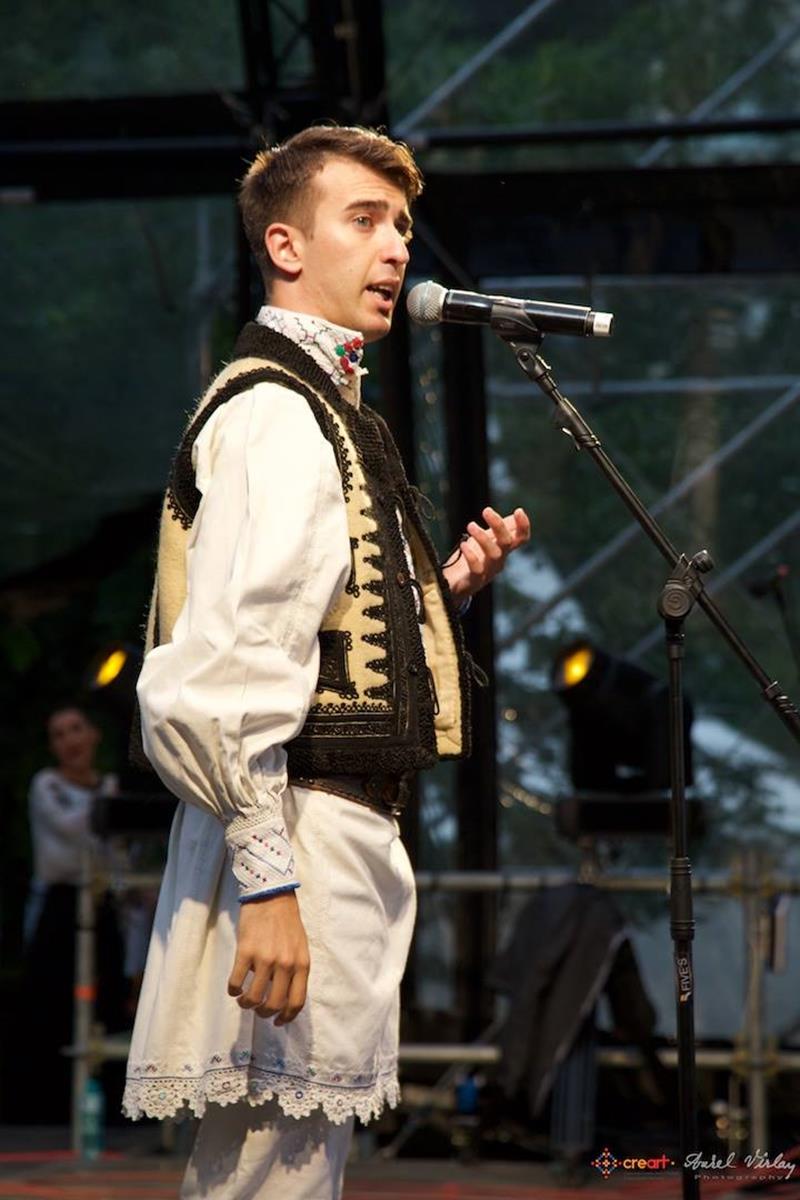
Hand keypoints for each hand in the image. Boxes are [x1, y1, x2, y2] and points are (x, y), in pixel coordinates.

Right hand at [228, 890, 309, 1024]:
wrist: (271, 896)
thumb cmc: (286, 922)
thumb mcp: (300, 947)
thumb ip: (295, 970)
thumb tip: (285, 996)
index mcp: (301, 964)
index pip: (297, 1002)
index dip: (287, 1017)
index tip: (278, 1022)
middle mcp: (285, 964)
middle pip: (274, 1004)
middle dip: (264, 1014)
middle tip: (258, 1010)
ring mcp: (265, 959)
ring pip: (253, 998)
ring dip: (246, 1004)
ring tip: (244, 1000)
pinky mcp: (246, 952)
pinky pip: (236, 982)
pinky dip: (233, 990)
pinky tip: (234, 988)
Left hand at [442, 506, 530, 600]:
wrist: (455, 586)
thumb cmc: (472, 560)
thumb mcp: (487, 541)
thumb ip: (500, 529)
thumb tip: (515, 515)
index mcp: (504, 550)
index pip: (521, 539)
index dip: (523, 526)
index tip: (519, 510)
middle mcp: (499, 560)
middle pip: (507, 542)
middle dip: (498, 525)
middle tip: (486, 510)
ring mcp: (488, 571)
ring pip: (493, 554)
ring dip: (483, 538)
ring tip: (471, 525)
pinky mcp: (475, 580)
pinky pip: (477, 569)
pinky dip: (472, 556)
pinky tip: (463, 544)